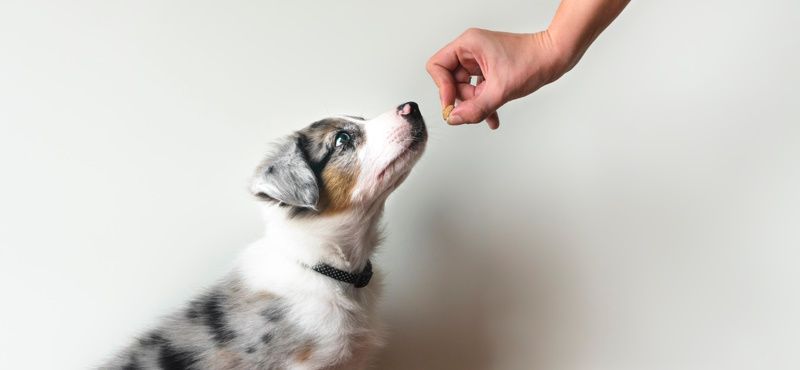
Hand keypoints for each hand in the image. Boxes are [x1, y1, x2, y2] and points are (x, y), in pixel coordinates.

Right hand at [426, 28, 574, 128]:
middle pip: (450, 81)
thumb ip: (475, 108)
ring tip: (491, 111)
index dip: (442, 88)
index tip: (452, 105)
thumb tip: (454, 119)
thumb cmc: (533, 61)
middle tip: (478, 108)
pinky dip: (483, 103)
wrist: (555, 58)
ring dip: (476, 104)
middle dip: (464, 99)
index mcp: (468, 45)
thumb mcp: (501, 90)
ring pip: (465, 88)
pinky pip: (477, 89)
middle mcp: (471, 50)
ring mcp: (479, 60)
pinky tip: (493, 117)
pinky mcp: (489, 70)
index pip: (437, 66)